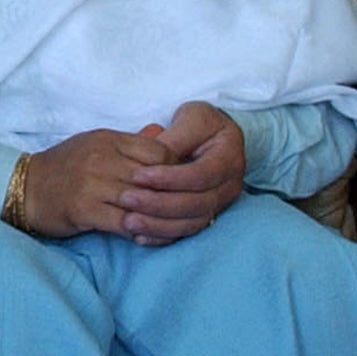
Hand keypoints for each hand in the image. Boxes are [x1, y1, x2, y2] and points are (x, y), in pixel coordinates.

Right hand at [21, 128, 176, 240]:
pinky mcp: (85, 209)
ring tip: (174, 227)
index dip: (176, 170)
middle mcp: (101, 158)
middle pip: (156, 178)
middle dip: (175, 197)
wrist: (24, 188)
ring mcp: (92, 183)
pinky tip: (147, 237)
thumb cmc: (64, 168)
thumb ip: (129, 143)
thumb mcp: (95, 145)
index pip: (159, 151)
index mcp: (107, 139)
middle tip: (189, 210)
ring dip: (163, 219)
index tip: (181, 185)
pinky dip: (142, 233)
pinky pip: (126, 223)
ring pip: (144, 203)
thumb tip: (162, 133)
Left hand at [117, 102, 245, 244]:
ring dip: (159, 224)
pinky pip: (188, 231)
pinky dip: (164, 235)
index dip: (170, 177)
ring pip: (193, 222)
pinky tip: (140, 236)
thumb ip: (173, 139)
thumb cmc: (199, 123)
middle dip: (159, 204)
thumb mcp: (189, 119)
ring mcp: (221, 203)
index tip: (138, 175)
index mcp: (229, 158)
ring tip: (128, 221)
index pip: (201, 174)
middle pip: (197, 203)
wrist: (214, 135)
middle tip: (126, 199)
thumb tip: (152, 156)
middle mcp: (230, 185)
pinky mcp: (207, 214)